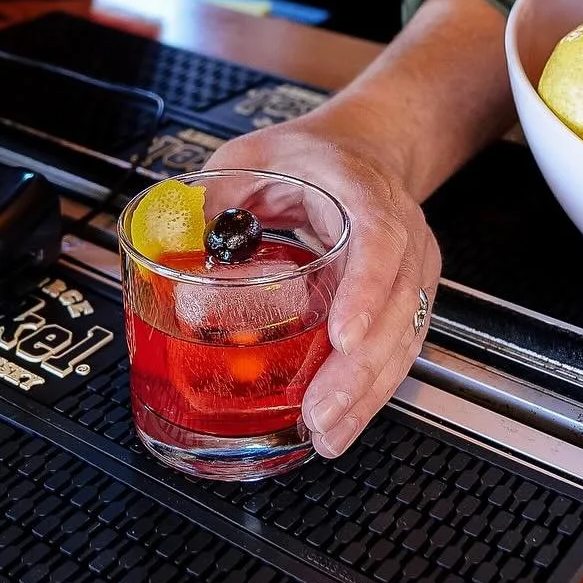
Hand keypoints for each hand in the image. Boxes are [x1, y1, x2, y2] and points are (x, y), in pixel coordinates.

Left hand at [205, 114, 440, 458]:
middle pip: (399, 304)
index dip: (366, 290)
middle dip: (361, 368)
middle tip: (321, 411)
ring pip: (404, 337)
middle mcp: (400, 234)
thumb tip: (173, 239)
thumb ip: (213, 195)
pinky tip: (341, 423)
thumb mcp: (254, 156)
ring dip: (367, 393)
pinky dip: (371, 393)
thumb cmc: (314, 156)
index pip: (378, 239)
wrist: (368, 150)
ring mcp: (410, 270)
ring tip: (328, 432)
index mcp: (363, 192)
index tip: (343, 335)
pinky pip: (398, 351)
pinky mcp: (406, 302)